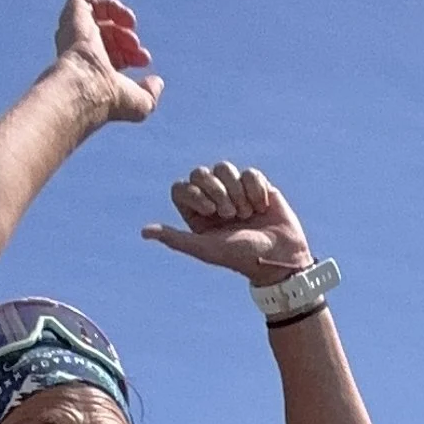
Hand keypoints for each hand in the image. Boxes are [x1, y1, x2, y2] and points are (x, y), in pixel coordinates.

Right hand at [54, 0, 161, 124]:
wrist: (87, 86)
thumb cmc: (109, 99)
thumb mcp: (139, 103)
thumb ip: (150, 94)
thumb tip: (157, 82)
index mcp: (93, 66)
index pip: (113, 51)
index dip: (132, 52)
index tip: (144, 59)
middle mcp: (81, 46)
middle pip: (107, 30)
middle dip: (127, 35)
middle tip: (135, 43)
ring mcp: (75, 27)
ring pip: (98, 8)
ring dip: (119, 12)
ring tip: (131, 22)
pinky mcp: (74, 11)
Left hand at [141, 163, 312, 280]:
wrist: (280, 256)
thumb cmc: (241, 256)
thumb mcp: (206, 249)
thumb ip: (176, 239)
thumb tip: (144, 232)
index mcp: (197, 213)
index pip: (182, 187)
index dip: (196, 194)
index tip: (211, 211)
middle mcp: (213, 199)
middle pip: (201, 173)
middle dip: (218, 192)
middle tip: (231, 214)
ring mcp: (235, 190)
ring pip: (224, 168)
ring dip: (237, 191)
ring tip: (248, 213)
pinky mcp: (257, 185)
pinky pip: (249, 172)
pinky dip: (256, 190)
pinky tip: (262, 207)